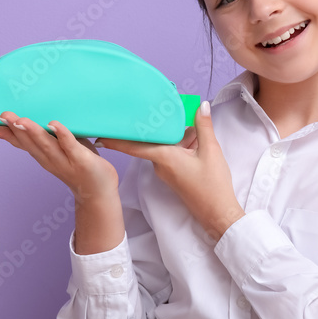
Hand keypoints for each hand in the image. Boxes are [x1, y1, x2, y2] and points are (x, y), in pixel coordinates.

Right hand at [0, 111, 117, 201]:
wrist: (98, 193)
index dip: (8, 135)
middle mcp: (50, 159)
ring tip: (20, 120)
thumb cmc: (81, 166)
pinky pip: (70, 145)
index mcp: (44, 156)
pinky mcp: (81, 160)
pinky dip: (62, 134)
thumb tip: (46, 115)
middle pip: (30, 143)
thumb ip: (53, 136)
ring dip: (33, 132)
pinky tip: (54, 124)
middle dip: (15, 129)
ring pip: (46, 144)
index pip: (23, 144)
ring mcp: (65, 160)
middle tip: (2, 116)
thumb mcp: (63, 149)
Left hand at [96, 101, 244, 240]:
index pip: (134, 146)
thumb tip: (202, 105)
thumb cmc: (213, 185)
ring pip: (163, 145)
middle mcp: (160, 164)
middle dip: (155, 124)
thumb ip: (204, 126)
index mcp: (165, 158)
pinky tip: (195, 136)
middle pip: (151, 140)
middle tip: (152, 106)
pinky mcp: (173, 173)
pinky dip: (180, 143)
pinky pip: (170, 152)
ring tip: (188, 118)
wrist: (217, 212)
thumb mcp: (211, 151)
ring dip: (174, 133)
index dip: (116, 139)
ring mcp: (166, 170)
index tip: (100, 133)